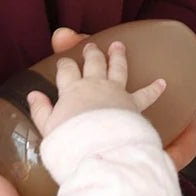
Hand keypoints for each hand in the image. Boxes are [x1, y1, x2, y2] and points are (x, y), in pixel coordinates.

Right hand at [50, 26, 195, 169]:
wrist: (95, 149)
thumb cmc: (68, 141)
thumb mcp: (47, 128)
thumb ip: (40, 110)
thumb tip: (32, 95)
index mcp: (72, 90)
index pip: (66, 70)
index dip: (63, 64)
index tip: (62, 62)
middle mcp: (95, 85)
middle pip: (93, 62)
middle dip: (91, 52)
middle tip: (90, 46)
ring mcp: (115, 92)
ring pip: (117, 67)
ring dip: (118, 56)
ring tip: (118, 46)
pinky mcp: (132, 105)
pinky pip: (146, 95)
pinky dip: (154, 89)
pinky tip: (162, 83)